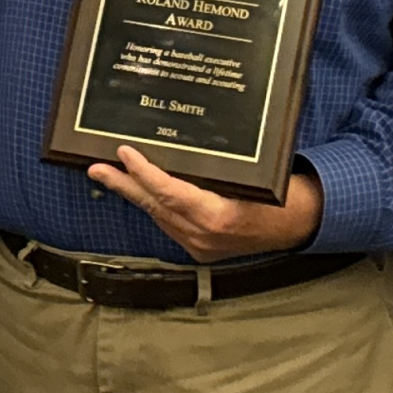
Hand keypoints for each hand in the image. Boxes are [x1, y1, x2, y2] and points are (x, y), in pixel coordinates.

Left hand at [86, 146, 323, 261]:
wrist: (296, 226)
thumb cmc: (278, 194)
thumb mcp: (249, 176)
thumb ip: (212, 170)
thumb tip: (176, 143)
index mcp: (217, 217)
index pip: (169, 193)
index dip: (143, 173)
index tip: (124, 152)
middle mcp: (203, 236)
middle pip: (154, 206)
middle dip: (123, 185)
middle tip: (95, 167)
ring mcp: (199, 246)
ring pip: (158, 215)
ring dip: (134, 194)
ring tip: (108, 173)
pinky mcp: (199, 249)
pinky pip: (168, 223)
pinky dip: (154, 205)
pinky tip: (138, 189)